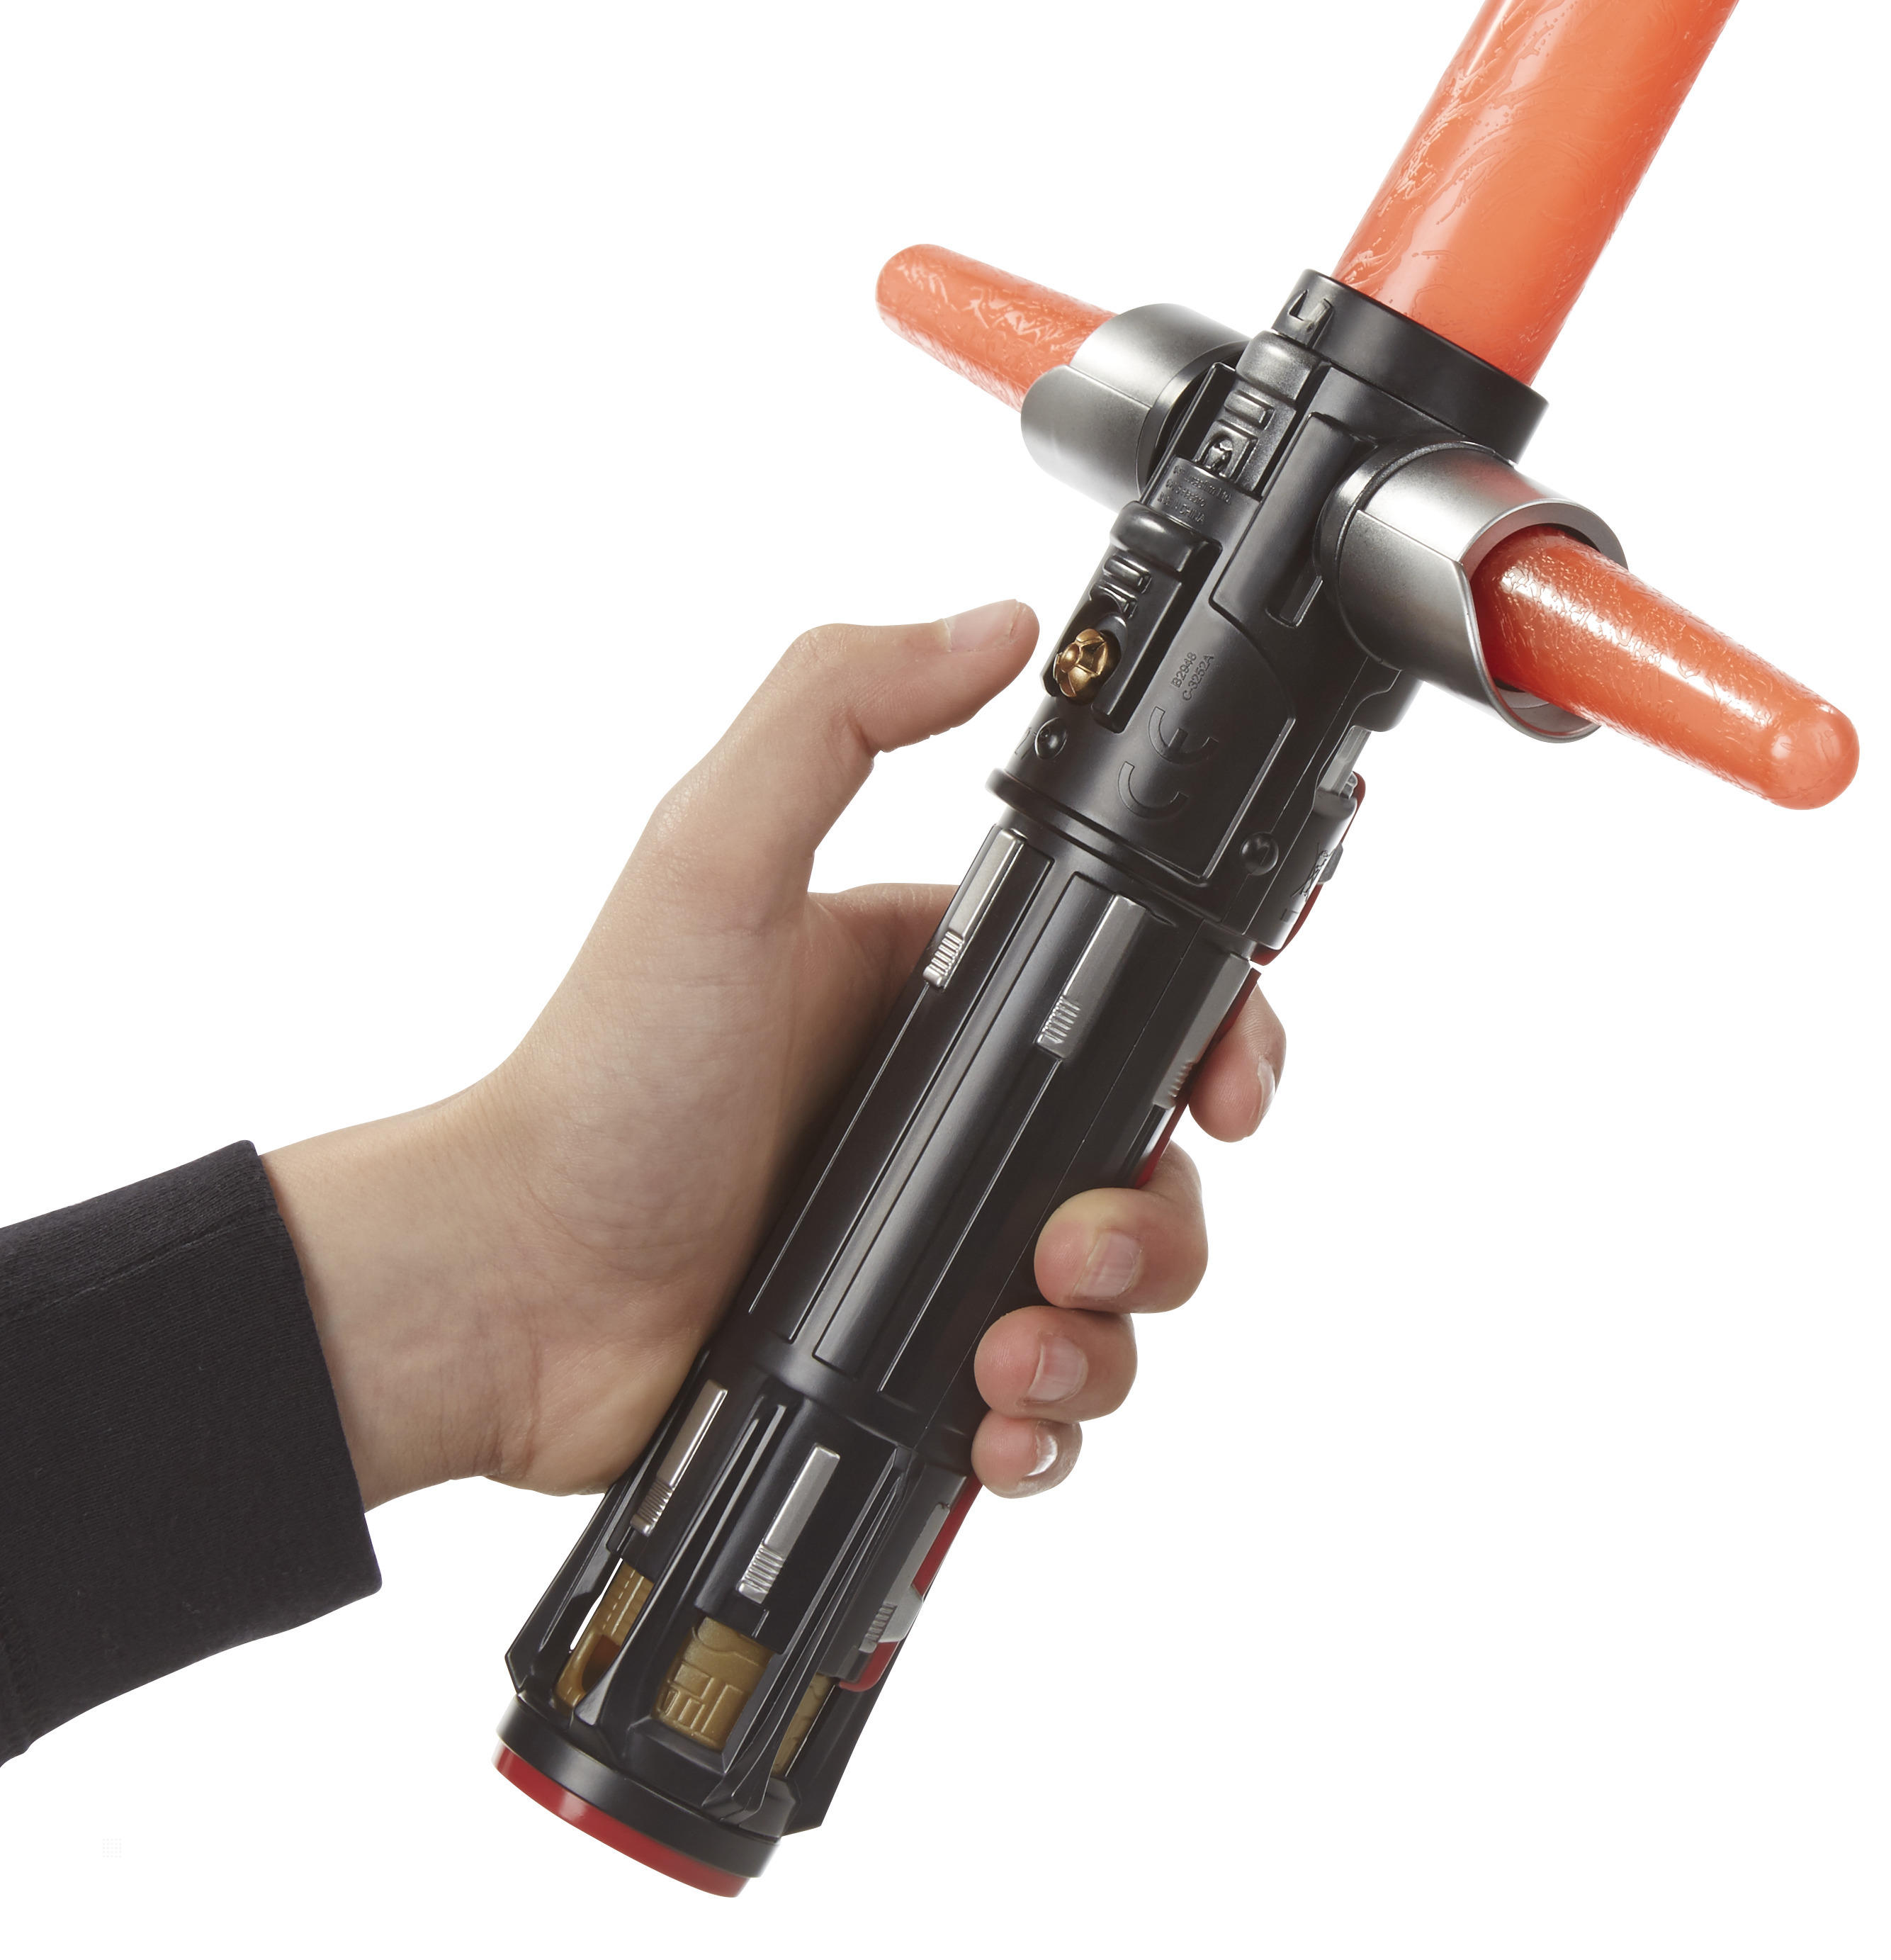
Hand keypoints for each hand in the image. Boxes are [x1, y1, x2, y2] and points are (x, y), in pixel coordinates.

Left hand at [263, 601, 1285, 1508]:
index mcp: (938, 994)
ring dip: (1111, 1328)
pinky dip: (1050, 1421)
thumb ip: (839, 713)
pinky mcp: (914, 1356)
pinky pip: (1043, 1400)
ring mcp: (937, 1240)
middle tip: (1078, 1239)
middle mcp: (954, 1117)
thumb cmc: (602, 1076)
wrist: (510, 1286)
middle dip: (1160, 1215)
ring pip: (1117, 1290)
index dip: (1211, 1044)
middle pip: (1150, 1162)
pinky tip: (997, 1419)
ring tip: (1015, 1345)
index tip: (1225, 1091)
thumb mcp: (715, 857)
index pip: (1132, 1001)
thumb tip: (994, 624)